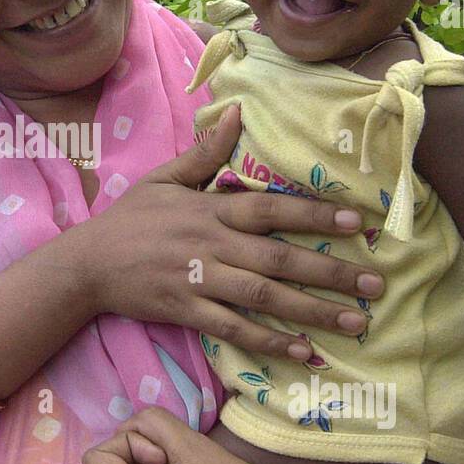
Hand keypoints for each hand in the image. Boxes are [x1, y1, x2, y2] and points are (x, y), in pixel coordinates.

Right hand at [72, 104, 383, 361]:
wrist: (86, 265)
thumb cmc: (130, 219)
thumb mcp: (164, 178)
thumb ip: (205, 152)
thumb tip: (237, 110)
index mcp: (209, 210)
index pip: (270, 210)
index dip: (315, 215)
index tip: (358, 224)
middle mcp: (210, 245)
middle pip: (279, 260)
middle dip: (331, 273)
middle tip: (376, 284)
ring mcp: (199, 281)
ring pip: (264, 299)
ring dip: (313, 312)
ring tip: (356, 323)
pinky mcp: (187, 312)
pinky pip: (234, 330)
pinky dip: (270, 342)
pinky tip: (305, 352)